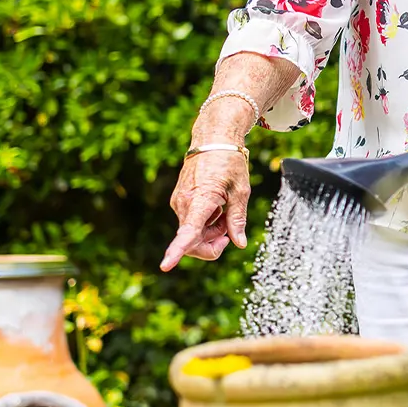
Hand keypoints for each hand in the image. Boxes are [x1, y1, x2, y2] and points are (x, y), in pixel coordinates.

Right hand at [161, 148, 250, 271]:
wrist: (213, 141)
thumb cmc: (230, 163)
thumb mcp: (241, 191)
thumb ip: (237, 219)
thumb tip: (239, 243)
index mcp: (201, 200)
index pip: (188, 231)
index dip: (177, 250)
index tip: (166, 265)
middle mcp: (184, 204)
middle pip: (193, 241)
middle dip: (211, 245)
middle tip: (230, 232)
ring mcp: (179, 203)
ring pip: (193, 233)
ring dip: (211, 232)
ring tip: (226, 211)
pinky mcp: (179, 202)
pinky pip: (192, 222)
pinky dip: (206, 223)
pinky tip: (216, 208)